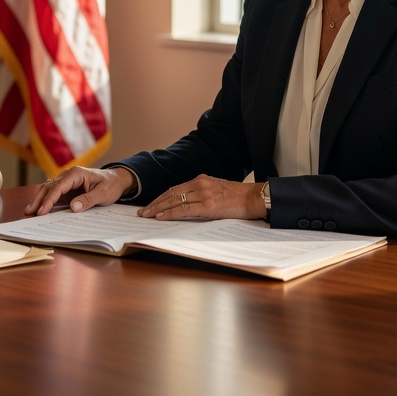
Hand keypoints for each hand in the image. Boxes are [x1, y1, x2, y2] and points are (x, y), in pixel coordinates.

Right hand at [25, 167, 133, 215]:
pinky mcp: (67, 189)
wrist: (117, 180)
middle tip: (29, 212)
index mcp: (76, 174)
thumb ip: (88, 200)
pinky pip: (54, 194)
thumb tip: (73, 208)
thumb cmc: (111, 185)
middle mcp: (68, 176)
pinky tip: (39, 209)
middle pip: (49, 187)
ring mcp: (66, 182)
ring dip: (39, 200)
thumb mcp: (104, 193)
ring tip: (29, 211)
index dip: (49, 200)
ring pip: (48, 189)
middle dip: (38, 200)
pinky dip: (45, 201)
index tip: (42, 211)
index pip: (58, 187)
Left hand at [136, 176, 265, 220]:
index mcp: (201, 180)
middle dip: (154, 203)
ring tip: (146, 215)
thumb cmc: (238, 197)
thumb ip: (202, 193)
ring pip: (174, 201)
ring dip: (158, 209)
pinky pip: (184, 209)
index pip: (174, 188)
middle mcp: (200, 184)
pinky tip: (161, 217)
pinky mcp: (208, 206)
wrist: (254, 198)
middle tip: (142, 212)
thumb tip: (188, 203)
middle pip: (170, 193)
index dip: (161, 197)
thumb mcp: (217, 190)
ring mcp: (203, 194)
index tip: (151, 204)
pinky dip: (170, 213)